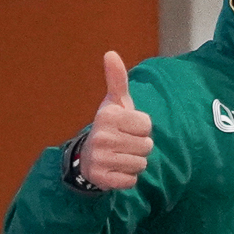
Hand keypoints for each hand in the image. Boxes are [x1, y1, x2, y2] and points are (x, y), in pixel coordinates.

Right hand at [79, 51, 154, 190]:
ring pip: (141, 164)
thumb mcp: (115, 103)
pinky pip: (132, 180)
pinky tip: (116, 170)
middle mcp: (102, 136)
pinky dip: (128, 178)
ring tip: (120, 156)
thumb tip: (111, 53)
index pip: (147, 125)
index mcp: (108, 115)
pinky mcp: (103, 178)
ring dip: (134, 162)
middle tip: (123, 144)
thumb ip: (117, 79)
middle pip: (147, 146)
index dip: (141, 128)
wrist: (87, 158)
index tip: (127, 128)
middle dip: (139, 147)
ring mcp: (101, 159)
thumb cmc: (109, 127)